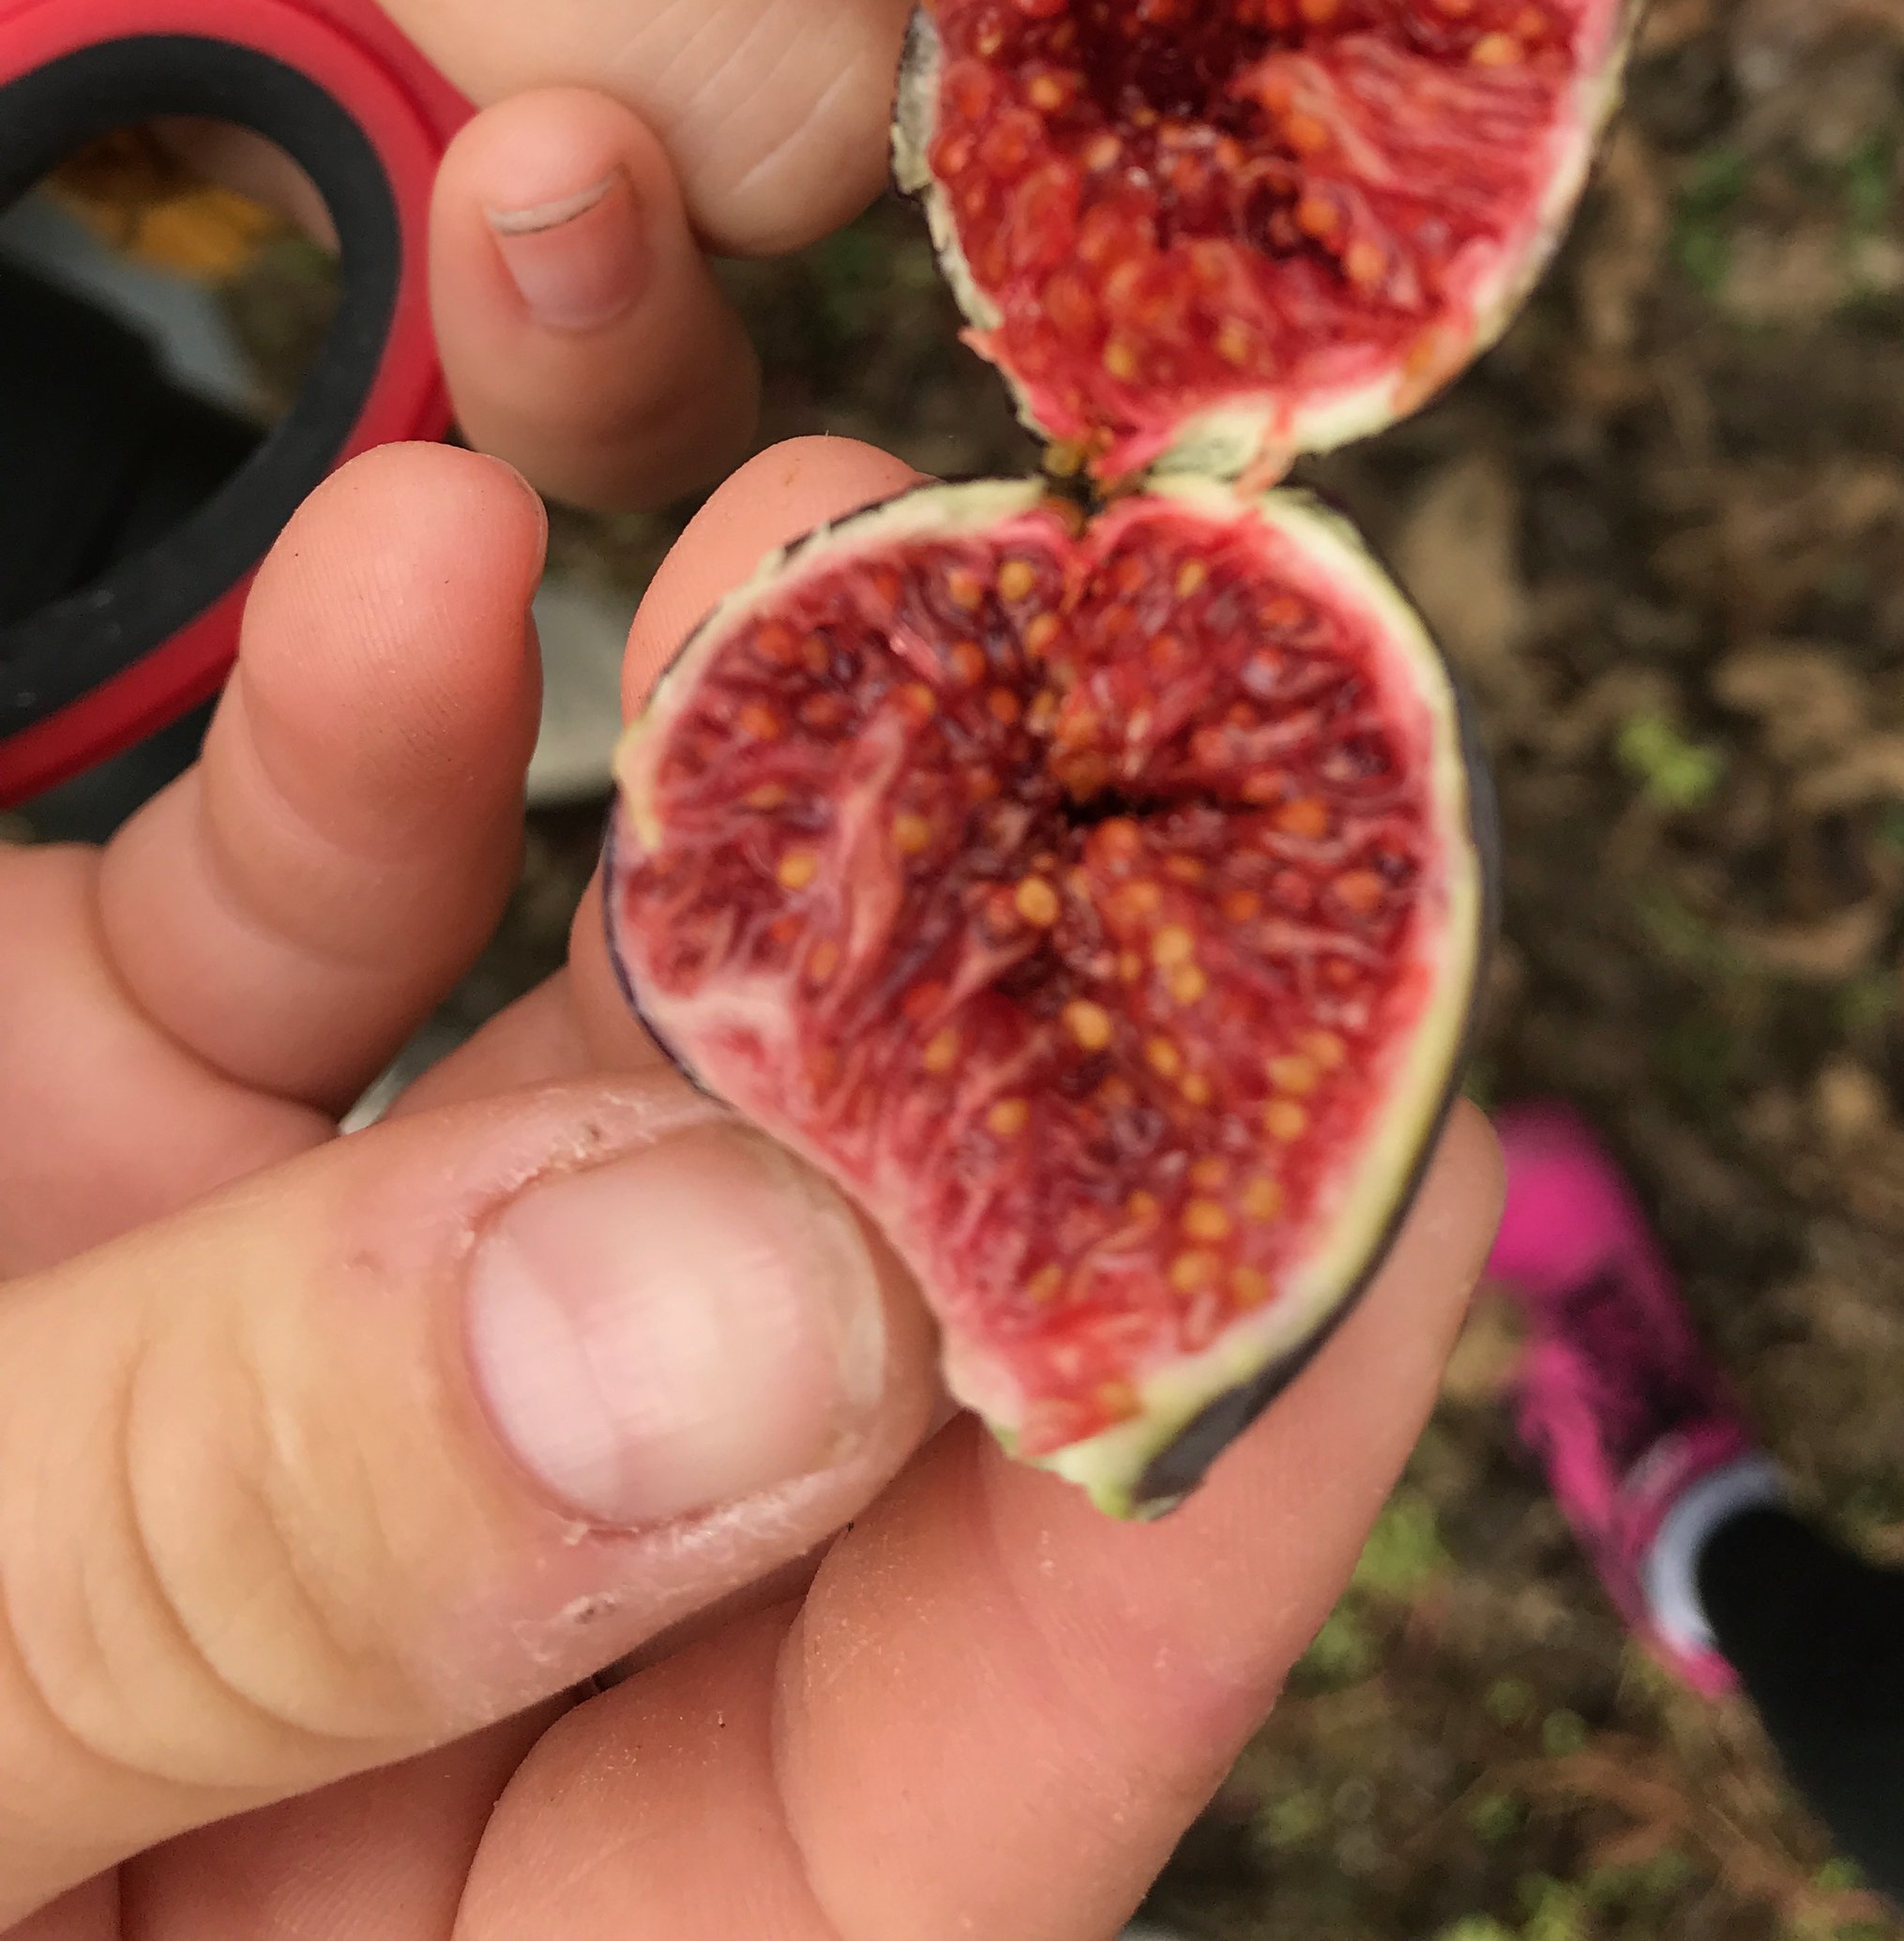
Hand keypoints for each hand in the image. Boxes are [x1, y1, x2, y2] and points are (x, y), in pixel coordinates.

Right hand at [0, 433, 1500, 1936]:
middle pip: (814, 1341)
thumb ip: (251, 1559)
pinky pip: (301, 924)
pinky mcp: (94, 1117)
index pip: (942, 1777)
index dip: (1191, 1477)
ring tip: (817, 526)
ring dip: (724, 774)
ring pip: (592, 1058)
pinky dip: (369, 734)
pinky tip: (421, 551)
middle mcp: (406, 1642)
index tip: (1376, 1145)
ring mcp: (259, 1350)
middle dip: (979, 998)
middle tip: (1126, 710)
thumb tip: (765, 1324)